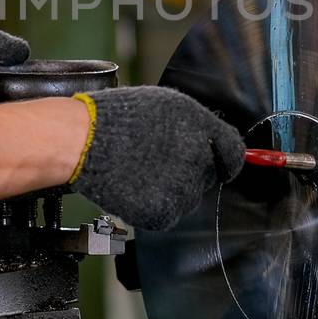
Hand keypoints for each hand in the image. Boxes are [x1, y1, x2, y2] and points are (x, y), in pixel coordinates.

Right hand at [69, 86, 244, 229]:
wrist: (83, 140)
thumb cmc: (117, 118)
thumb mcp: (165, 104)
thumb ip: (197, 125)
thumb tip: (215, 144)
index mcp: (201, 127)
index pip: (234, 152)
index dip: (228, 159)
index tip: (223, 165)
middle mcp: (198, 157)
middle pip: (209, 176)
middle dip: (190, 170)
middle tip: (158, 160)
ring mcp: (181, 187)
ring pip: (188, 197)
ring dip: (171, 189)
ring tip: (140, 170)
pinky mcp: (162, 211)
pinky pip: (167, 214)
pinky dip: (153, 206)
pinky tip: (134, 187)